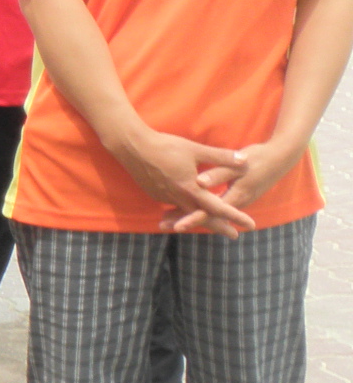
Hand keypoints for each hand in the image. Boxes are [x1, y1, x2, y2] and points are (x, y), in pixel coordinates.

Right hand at [108, 126, 254, 235]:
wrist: (132, 148)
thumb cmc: (165, 146)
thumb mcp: (196, 149)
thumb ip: (221, 156)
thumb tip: (244, 160)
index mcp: (191, 189)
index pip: (218, 207)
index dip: (235, 217)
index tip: (249, 225)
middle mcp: (178, 198)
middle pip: (203, 217)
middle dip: (219, 227)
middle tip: (233, 235)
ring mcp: (165, 197)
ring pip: (187, 213)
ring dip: (201, 220)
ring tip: (212, 223)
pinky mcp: (156, 194)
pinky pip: (175, 207)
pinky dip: (185, 212)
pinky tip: (188, 208)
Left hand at [169, 135, 303, 229]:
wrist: (281, 158)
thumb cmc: (259, 159)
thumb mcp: (240, 164)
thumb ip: (219, 173)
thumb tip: (200, 181)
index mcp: (236, 196)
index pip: (210, 211)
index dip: (192, 218)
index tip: (177, 226)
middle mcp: (235, 202)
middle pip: (206, 215)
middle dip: (184, 220)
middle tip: (162, 225)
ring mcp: (236, 201)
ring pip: (209, 213)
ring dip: (188, 215)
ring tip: (166, 220)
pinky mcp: (235, 196)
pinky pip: (214, 207)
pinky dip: (198, 209)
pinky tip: (182, 208)